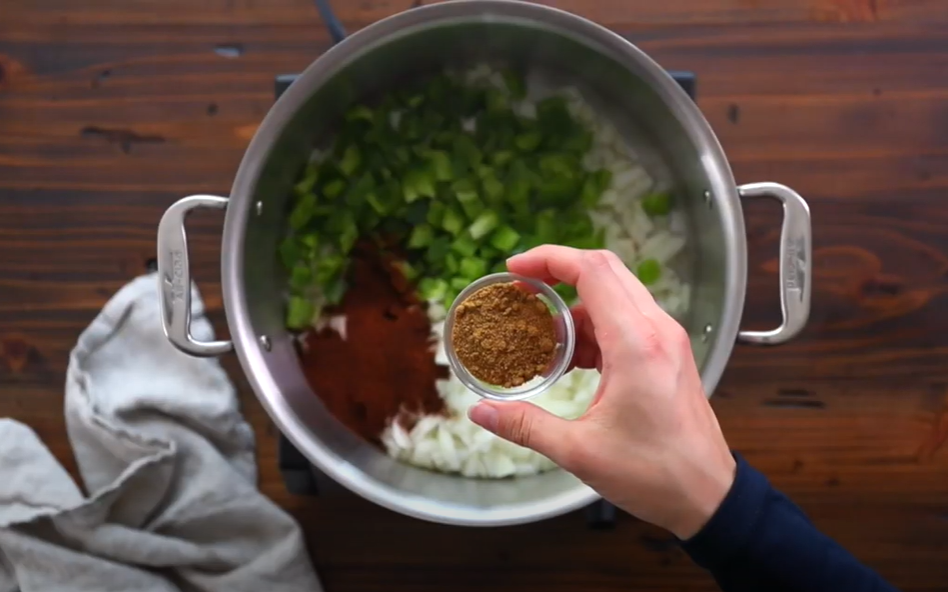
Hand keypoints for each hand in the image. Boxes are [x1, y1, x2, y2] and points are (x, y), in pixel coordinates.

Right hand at [468, 246, 735, 538]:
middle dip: (558, 272)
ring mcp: (666, 340)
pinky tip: (569, 358)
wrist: (708, 495)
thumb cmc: (654, 474)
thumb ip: (525, 425)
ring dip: (575, 307)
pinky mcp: (668, 354)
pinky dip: (593, 327)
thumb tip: (480, 412)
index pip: (593, 271)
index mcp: (637, 344)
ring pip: (616, 295)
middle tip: (520, 290)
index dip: (549, 259)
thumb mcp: (579, 451)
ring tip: (539, 337)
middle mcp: (656, 331)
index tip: (515, 269)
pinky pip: (626, 320)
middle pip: (605, 271)